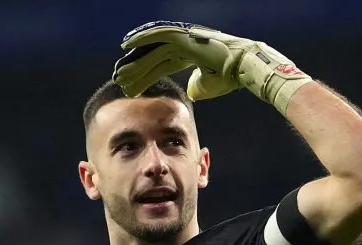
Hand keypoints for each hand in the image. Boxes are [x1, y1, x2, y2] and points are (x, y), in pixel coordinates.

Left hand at [112, 21, 312, 114]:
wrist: (242, 66)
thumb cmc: (228, 77)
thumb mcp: (206, 86)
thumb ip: (197, 87)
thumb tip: (191, 92)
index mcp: (187, 56)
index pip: (160, 66)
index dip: (145, 76)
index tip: (131, 87)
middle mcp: (182, 45)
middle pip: (153, 58)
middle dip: (136, 69)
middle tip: (120, 79)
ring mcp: (182, 39)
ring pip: (152, 48)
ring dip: (135, 58)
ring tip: (119, 67)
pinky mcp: (183, 36)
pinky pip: (158, 35)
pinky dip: (142, 38)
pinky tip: (127, 44)